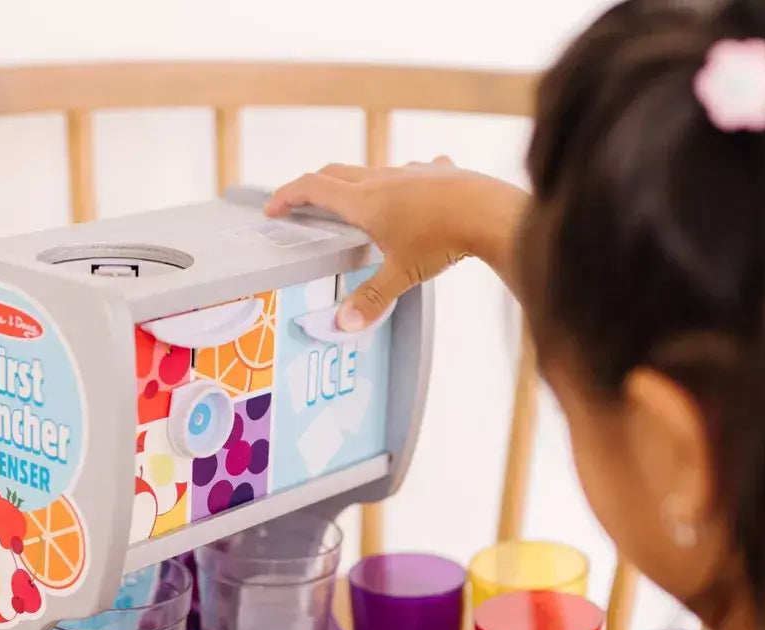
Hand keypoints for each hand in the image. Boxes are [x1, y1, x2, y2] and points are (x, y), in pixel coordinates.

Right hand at [266, 157, 482, 330]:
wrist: (490, 213)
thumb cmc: (444, 239)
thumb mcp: (402, 275)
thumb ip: (371, 299)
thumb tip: (343, 324)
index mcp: (365, 201)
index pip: (313, 188)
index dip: (287, 196)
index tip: (274, 208)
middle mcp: (383, 178)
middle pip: (336, 174)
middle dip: (314, 189)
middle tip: (303, 205)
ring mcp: (411, 171)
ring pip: (372, 171)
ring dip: (356, 185)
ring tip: (356, 207)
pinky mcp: (438, 171)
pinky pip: (411, 172)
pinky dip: (400, 184)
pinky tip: (412, 196)